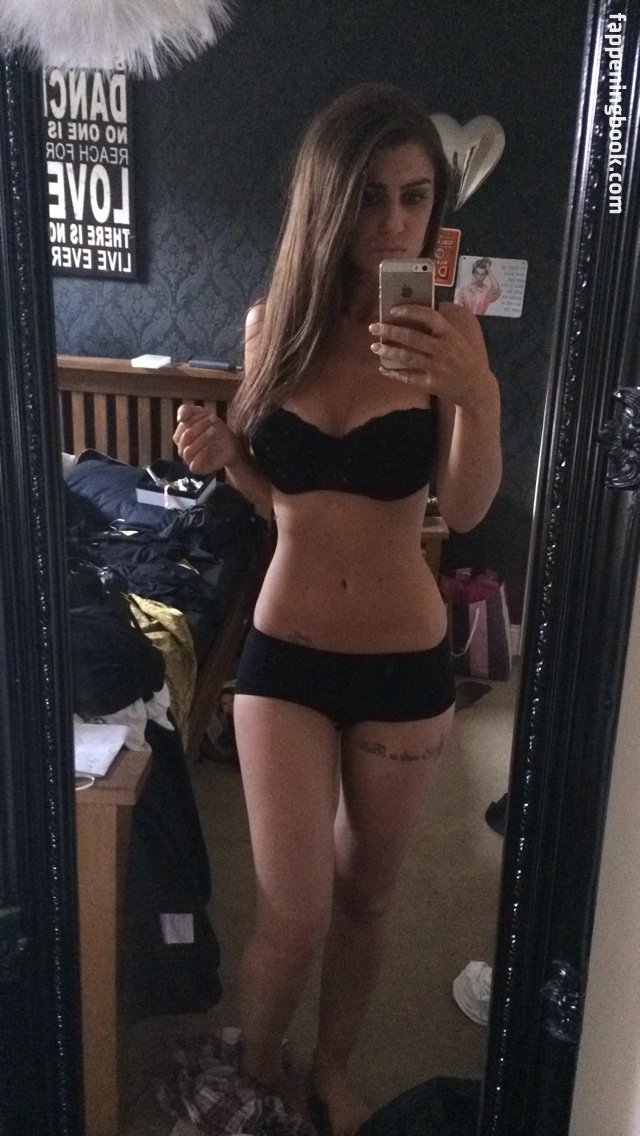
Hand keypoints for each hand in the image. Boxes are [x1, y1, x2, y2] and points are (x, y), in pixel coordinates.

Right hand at [173, 403, 241, 473]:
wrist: (232, 444)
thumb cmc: (216, 429)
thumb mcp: (202, 414)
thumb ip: (187, 410)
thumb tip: (179, 419)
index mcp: (180, 436)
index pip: (182, 427)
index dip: (194, 419)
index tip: (209, 414)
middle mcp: (182, 448)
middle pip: (185, 438)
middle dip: (200, 426)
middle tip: (214, 419)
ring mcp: (189, 460)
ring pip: (187, 451)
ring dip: (202, 438)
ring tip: (214, 430)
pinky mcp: (197, 469)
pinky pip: (193, 464)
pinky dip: (201, 454)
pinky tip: (210, 446)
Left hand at [369, 304, 497, 412]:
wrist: (476, 388)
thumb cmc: (466, 359)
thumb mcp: (459, 338)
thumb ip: (443, 326)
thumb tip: (428, 307)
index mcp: (450, 334)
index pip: (429, 316)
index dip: (410, 311)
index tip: (393, 310)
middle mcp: (442, 349)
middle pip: (411, 337)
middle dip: (390, 331)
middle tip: (373, 327)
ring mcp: (436, 367)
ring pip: (406, 357)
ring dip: (388, 351)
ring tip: (374, 347)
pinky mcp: (431, 383)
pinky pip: (408, 377)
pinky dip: (394, 373)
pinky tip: (383, 369)